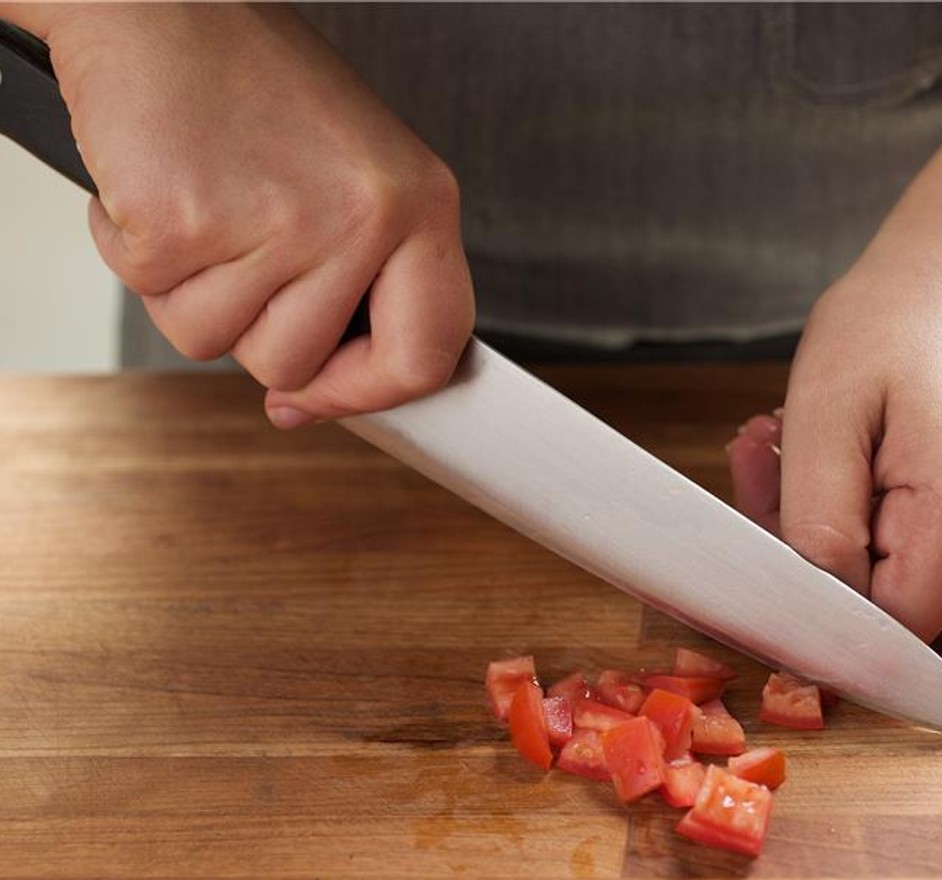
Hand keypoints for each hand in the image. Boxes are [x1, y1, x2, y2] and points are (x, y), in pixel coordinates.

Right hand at [41, 3, 472, 426]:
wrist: (159, 1)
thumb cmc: (254, 84)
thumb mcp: (354, 178)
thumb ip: (361, 283)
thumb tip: (312, 400)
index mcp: (422, 206)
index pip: (428, 354)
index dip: (369, 393)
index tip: (323, 395)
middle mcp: (365, 218)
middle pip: (298, 362)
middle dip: (250, 324)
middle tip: (240, 240)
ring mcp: (279, 224)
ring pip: (219, 342)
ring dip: (189, 289)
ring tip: (204, 202)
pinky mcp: (187, 223)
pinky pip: (154, 296)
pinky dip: (135, 251)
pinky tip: (160, 185)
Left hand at [728, 229, 941, 641]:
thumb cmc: (896, 318)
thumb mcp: (824, 415)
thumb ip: (814, 531)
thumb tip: (808, 621)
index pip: (881, 629)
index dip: (810, 608)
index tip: (758, 538)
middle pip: (882, 607)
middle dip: (804, 550)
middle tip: (763, 458)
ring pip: (888, 579)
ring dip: (822, 523)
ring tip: (793, 436)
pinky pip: (908, 549)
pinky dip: (857, 511)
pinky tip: (837, 449)